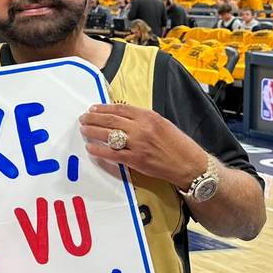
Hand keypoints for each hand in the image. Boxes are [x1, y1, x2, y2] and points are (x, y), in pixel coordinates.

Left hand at [78, 103, 208, 190]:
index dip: (103, 108)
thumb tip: (122, 116)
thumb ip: (142, 119)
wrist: (189, 164)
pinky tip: (91, 147)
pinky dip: (98, 150)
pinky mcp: (136, 160)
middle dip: (93, 118)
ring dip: (92, 131)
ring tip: (83, 129)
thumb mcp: (162, 123)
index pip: (120, 109)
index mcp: (149, 117)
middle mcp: (142, 128)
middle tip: (83, 118)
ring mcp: (138, 144)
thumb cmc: (178, 145)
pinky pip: (112, 153)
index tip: (93, 109)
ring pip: (108, 135)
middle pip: (111, 120)